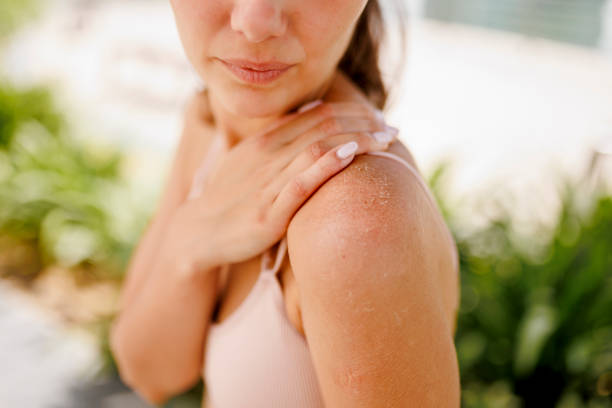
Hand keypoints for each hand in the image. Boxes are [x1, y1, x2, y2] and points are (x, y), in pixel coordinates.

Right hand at [167, 98, 398, 269]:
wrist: (197, 233)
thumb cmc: (230, 197)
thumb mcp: (250, 160)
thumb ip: (281, 139)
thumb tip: (316, 113)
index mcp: (265, 141)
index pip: (317, 115)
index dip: (353, 112)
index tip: (379, 117)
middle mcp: (267, 155)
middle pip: (323, 126)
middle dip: (364, 123)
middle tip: (394, 128)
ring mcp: (267, 184)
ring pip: (317, 149)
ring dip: (357, 139)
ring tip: (387, 139)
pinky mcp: (268, 214)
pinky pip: (300, 184)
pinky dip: (327, 165)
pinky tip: (350, 154)